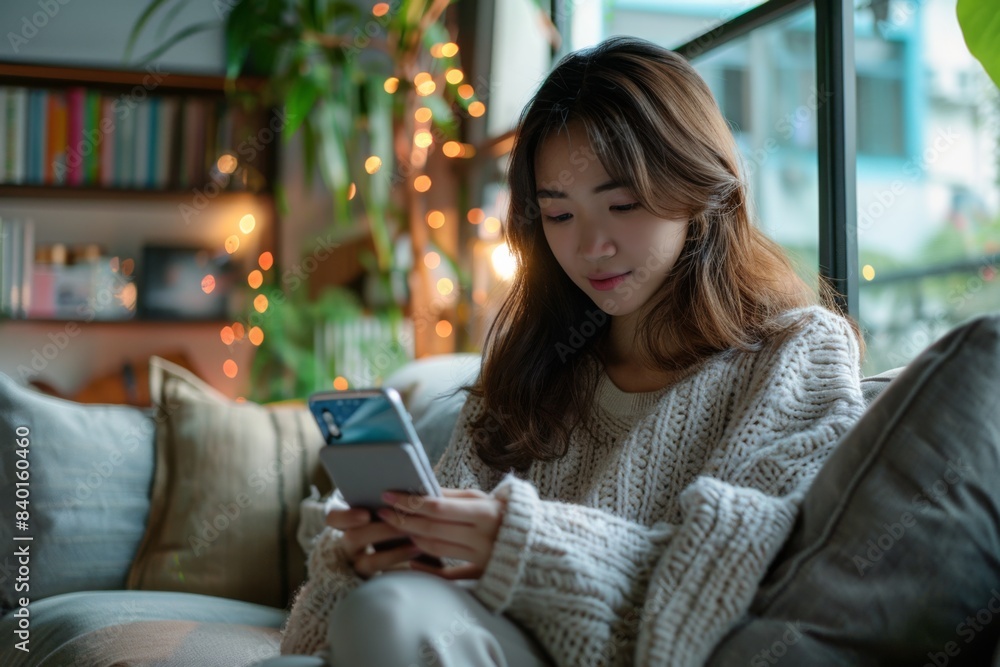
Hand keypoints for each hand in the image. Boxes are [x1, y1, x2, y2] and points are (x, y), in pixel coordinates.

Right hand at [325, 507, 423, 578]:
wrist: (376, 544)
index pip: (333, 518)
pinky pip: (383, 574)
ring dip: (395, 552)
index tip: (365, 515)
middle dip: (381, 531)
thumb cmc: (378, 516)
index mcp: (343, 522)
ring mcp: (357, 561)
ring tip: (417, 543)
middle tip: (403, 525)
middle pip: (354, 538)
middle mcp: (347, 543)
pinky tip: (417, 552)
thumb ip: (377, 500)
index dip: (347, 517)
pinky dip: (401, 563)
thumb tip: (400, 492)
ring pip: (370, 562)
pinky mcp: (371, 576)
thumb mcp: (372, 506)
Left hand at [376, 488, 504, 579]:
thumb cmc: (503, 513)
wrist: (535, 542)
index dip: (410, 502)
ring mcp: (481, 558)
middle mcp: (482, 537)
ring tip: (395, 527)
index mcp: (485, 512)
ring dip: (412, 538)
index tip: (388, 495)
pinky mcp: (480, 574)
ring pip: (436, 549)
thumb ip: (452, 496)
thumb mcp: (482, 498)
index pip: (439, 508)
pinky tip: (411, 562)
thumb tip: (420, 490)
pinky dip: (427, 569)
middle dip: (403, 520)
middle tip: (382, 512)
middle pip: (433, 529)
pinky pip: (448, 576)